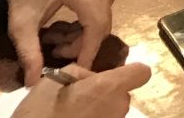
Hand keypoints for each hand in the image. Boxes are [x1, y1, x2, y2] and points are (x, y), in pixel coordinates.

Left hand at [4, 0, 118, 83]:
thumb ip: (28, 53)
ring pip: (104, 20)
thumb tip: (33, 82)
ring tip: (58, 37)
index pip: (96, 25)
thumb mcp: (20, 26)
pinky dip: (89, 24)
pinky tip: (70, 26)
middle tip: (56, 50)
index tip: (77, 70)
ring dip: (84, 35)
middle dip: (81, 44)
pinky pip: (105, 11)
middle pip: (101, 24)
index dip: (88, 50)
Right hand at [11, 62, 151, 117]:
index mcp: (110, 86)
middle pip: (123, 93)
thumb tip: (92, 77)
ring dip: (98, 108)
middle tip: (79, 97)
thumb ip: (82, 72)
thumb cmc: (41, 110)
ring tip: (73, 112)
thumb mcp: (55, 79)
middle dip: (105, 93)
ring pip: (113, 110)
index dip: (131, 72)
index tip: (112, 76)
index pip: (142, 72)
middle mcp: (119, 106)